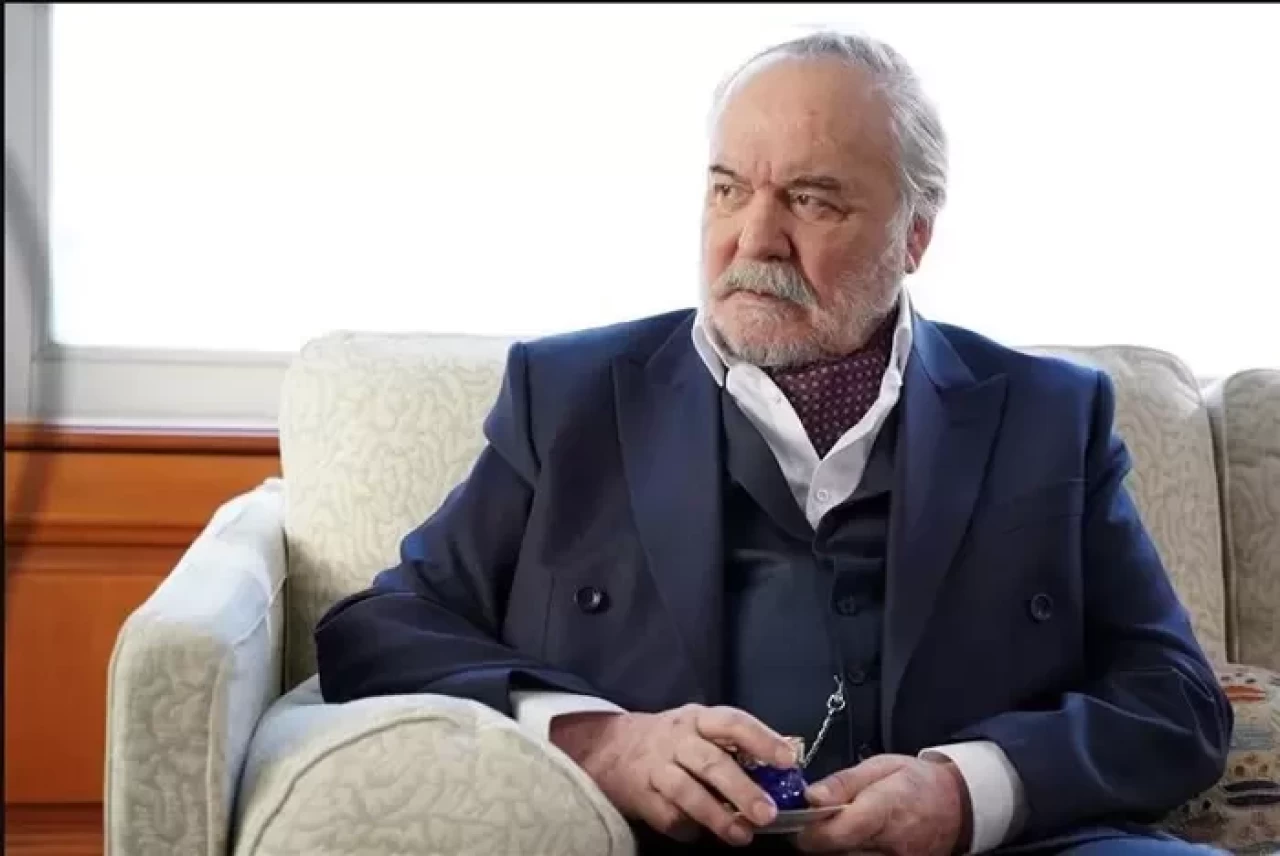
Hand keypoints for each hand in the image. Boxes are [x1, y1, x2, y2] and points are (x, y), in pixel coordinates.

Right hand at [549, 704, 797, 845]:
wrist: (609, 748)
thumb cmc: (671, 740)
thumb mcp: (700, 727)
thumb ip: (736, 743)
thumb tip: (786, 757)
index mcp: (699, 719)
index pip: (732, 722)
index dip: (761, 739)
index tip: (787, 760)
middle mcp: (677, 740)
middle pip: (711, 762)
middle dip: (741, 789)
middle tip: (767, 814)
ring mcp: (656, 767)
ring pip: (687, 792)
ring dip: (717, 816)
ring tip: (742, 836)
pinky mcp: (641, 795)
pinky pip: (667, 815)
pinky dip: (687, 827)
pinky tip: (700, 834)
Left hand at [794, 754, 969, 854]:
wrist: (956, 806)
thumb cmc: (917, 782)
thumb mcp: (880, 766)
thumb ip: (842, 782)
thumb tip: (810, 796)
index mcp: (887, 807)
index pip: (838, 832)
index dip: (810, 829)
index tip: (800, 819)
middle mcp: (893, 842)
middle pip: (837, 852)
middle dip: (820, 838)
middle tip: (818, 820)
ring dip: (835, 846)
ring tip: (839, 827)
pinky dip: (850, 852)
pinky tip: (853, 839)